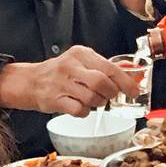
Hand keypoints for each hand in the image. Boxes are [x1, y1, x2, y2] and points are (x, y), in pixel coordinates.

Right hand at [0, 46, 139, 115]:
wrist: (30, 81)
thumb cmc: (61, 72)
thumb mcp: (82, 62)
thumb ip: (104, 67)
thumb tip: (131, 73)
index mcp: (81, 54)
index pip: (109, 67)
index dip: (125, 81)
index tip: (134, 91)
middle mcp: (71, 66)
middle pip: (101, 82)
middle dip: (111, 93)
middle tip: (110, 96)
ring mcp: (62, 83)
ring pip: (92, 98)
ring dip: (98, 103)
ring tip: (93, 100)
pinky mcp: (54, 99)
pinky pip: (79, 110)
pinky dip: (84, 112)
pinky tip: (80, 106)